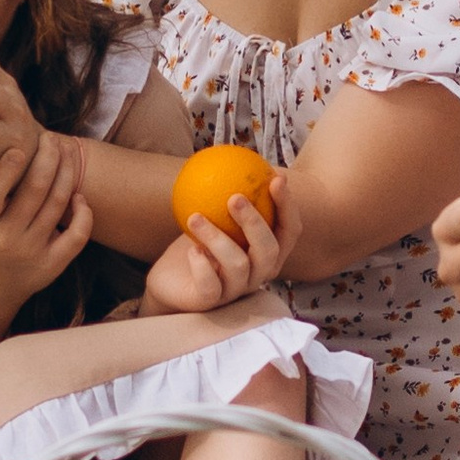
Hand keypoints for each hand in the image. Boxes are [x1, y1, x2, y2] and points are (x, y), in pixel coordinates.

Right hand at [0, 128, 94, 350]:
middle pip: (34, 191)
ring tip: (68, 152)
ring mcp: (31, 252)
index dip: (7, 171)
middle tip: (51, 138)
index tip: (19, 147)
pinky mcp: (53, 265)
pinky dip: (83, 212)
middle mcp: (5, 238)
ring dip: (67, 174)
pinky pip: (77, 235)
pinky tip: (79, 196)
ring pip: (57, 205)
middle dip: (47, 159)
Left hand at [142, 175, 296, 314]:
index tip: (275, 178)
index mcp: (267, 253)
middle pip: (269, 250)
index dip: (287, 206)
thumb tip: (234, 156)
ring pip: (239, 265)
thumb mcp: (214, 218)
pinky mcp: (211, 302)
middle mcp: (258, 273)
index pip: (289, 231)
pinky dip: (201, 265)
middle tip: (235, 198)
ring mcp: (236, 290)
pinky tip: (192, 249)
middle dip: (255, 222)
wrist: (170, 282)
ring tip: (195, 217)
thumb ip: (228, 197)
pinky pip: (211, 285)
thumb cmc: (198, 245)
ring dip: (217, 238)